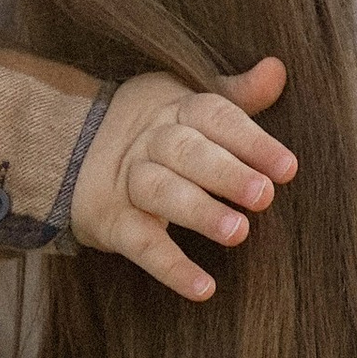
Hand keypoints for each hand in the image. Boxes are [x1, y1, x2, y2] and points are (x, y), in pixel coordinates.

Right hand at [70, 58, 295, 298]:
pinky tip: (203, 288)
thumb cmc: (156, 132)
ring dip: (199, 212)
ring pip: (161, 192)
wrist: (69, 152)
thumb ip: (237, 97)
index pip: (214, 116)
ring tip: (238, 233)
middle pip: (186, 151)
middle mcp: (149, 141)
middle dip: (225, 173)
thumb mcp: (191, 107)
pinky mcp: (110, 221)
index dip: (251, 141)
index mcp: (174, 107)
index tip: (287, 168)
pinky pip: (140, 244)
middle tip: (263, 196)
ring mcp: (126, 180)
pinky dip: (171, 267)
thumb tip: (277, 69)